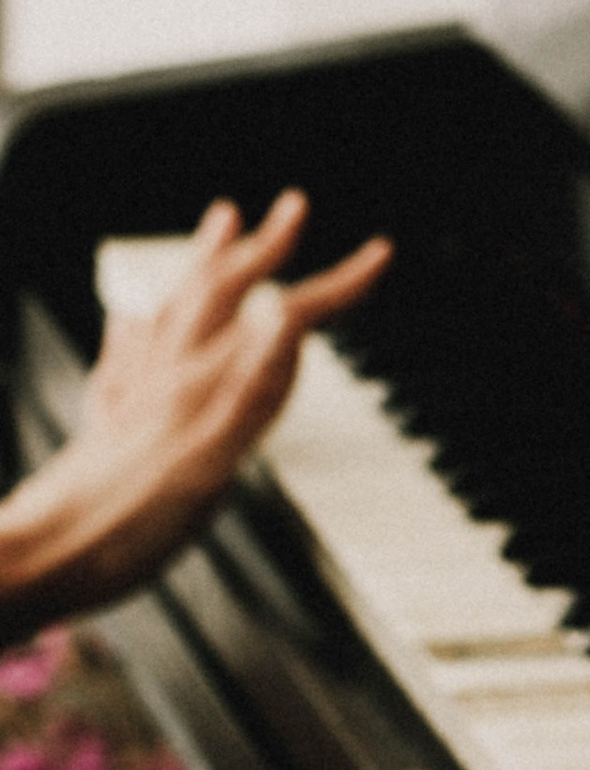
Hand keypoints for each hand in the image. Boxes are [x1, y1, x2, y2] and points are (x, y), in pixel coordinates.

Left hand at [0, 193, 391, 632]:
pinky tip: (132, 321)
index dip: (334, 288)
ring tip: (222, 222)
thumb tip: (283, 312)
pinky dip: (141, 327)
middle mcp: (165, 378)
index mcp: (197, 385)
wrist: (33, 562)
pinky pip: (124, 356)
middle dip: (262, 247)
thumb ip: (249, 389)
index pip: (279, 319)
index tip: (377, 254)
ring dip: (205, 264)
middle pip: (218, 294)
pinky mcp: (105, 425)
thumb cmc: (116, 528)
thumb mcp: (204, 464)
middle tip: (292, 208)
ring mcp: (132, 396)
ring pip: (172, 312)